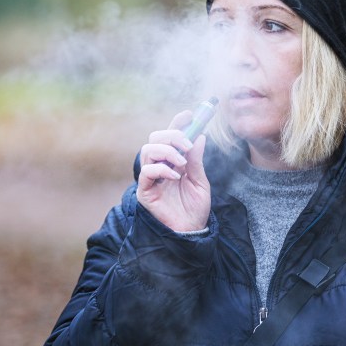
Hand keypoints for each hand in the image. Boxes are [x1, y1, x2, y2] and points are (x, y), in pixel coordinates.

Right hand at [136, 109, 210, 232]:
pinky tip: (175, 177)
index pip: (171, 137)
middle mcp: (159, 166)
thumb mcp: (200, 181)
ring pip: (147, 150)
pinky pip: (146, 172)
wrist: (192, 231)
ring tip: (182, 163)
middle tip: (187, 144)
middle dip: (171, 135)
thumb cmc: (195, 208)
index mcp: (173, 162)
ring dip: (166, 151)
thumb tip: (200, 136)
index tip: (190, 114)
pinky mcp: (145, 190)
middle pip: (155, 138)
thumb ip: (197, 161)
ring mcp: (150, 177)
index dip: (177, 123)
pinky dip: (161, 169)